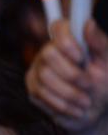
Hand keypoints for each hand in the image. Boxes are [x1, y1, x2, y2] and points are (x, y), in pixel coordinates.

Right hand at [26, 18, 107, 134]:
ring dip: (70, 92)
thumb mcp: (107, 62)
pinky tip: (76, 109)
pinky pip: (42, 94)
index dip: (66, 41)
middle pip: (48, 54)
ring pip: (45, 77)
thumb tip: (88, 23)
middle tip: (89, 84)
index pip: (58, 27)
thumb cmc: (104, 82)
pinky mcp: (33, 89)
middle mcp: (49, 51)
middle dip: (72, 74)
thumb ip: (99, 43)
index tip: (81, 57)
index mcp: (69, 40)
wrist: (96, 111)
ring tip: (86, 101)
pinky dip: (63, 104)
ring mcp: (37, 70)